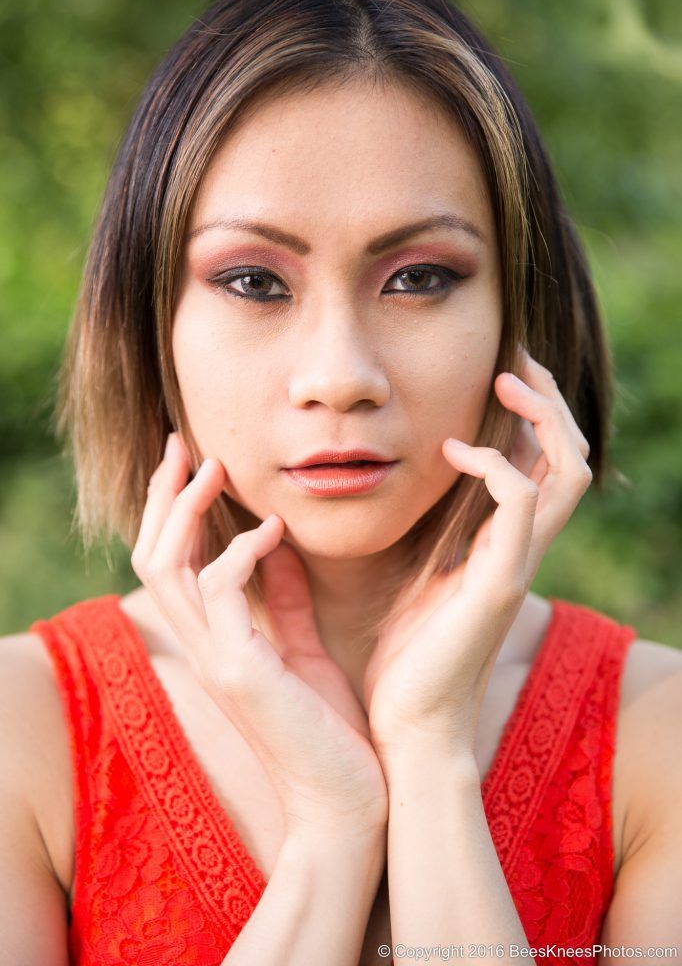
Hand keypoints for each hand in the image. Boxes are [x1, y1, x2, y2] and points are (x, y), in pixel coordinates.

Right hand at [131, 433, 387, 839]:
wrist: (348, 804)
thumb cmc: (329, 731)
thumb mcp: (305, 650)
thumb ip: (286, 599)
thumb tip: (281, 546)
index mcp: (215, 643)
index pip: (171, 564)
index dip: (174, 511)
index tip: (196, 463)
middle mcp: (202, 648)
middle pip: (152, 555)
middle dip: (163, 495)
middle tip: (182, 444)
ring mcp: (215, 661)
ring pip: (167, 566)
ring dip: (188, 509)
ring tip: (216, 467)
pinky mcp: (241, 672)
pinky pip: (219, 590)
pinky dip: (239, 549)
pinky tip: (273, 529)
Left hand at [363, 346, 592, 761]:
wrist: (407, 729)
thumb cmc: (404, 660)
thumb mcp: (411, 577)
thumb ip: (422, 533)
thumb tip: (395, 484)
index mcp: (503, 547)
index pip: (544, 466)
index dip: (533, 416)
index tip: (498, 373)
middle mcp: (523, 551)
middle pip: (570, 458)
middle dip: (549, 401)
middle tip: (515, 358)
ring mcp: (517, 565)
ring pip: (566, 471)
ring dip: (541, 416)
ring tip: (504, 379)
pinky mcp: (500, 582)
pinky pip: (523, 503)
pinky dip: (496, 465)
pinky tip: (451, 453)